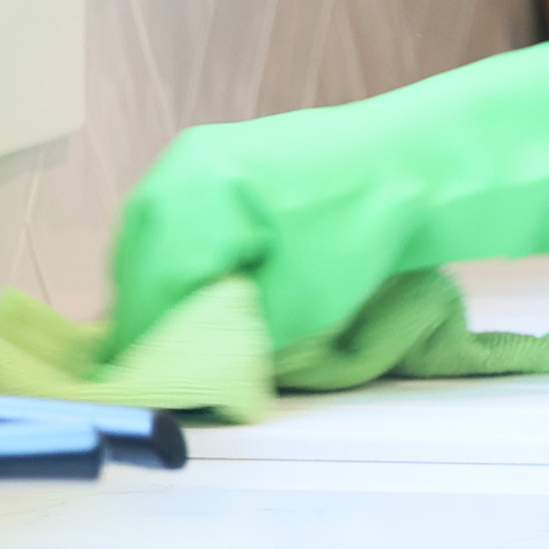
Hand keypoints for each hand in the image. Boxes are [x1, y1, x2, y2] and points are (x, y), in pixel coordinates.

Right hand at [106, 105, 433, 355]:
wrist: (410, 161)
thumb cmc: (364, 225)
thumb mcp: (299, 302)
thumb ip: (234, 339)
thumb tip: (190, 377)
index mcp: (197, 198)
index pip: (150, 291)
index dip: (149, 348)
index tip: (152, 388)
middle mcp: (178, 170)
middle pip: (137, 266)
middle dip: (152, 321)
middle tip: (169, 371)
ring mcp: (189, 159)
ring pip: (145, 246)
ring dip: (161, 293)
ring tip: (188, 338)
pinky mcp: (206, 162)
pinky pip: (167, 224)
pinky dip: (177, 263)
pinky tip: (202, 292)